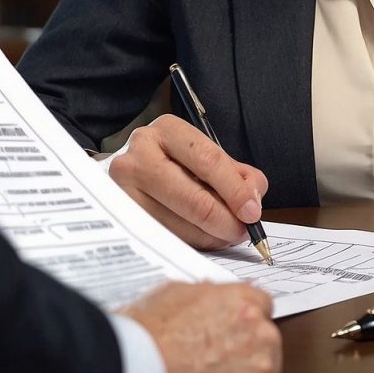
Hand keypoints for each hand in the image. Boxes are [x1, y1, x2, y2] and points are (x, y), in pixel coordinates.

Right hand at [108, 115, 268, 248]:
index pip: (208, 160)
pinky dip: (192, 241)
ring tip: (225, 234)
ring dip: (211, 236)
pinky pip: (165, 237)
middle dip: (225, 220)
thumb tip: (252, 201)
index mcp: (168, 131)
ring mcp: (125, 187)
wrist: (132, 171)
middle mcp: (140, 154)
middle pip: (193, 198)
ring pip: (179, 224)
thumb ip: (238, 174)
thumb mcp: (206, 156)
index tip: (252, 212)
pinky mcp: (121, 215)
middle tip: (242, 231)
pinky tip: (204, 236)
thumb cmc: (175, 163)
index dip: (235, 190)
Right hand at [121, 282, 283, 372]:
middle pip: (269, 341)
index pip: (262, 306)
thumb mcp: (171, 294)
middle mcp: (256, 327)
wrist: (134, 370)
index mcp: (239, 299)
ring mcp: (261, 363)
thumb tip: (209, 290)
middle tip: (220, 367)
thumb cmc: (144, 334)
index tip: (234, 337)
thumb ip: (201, 292)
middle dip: (250, 354)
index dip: (246, 324)